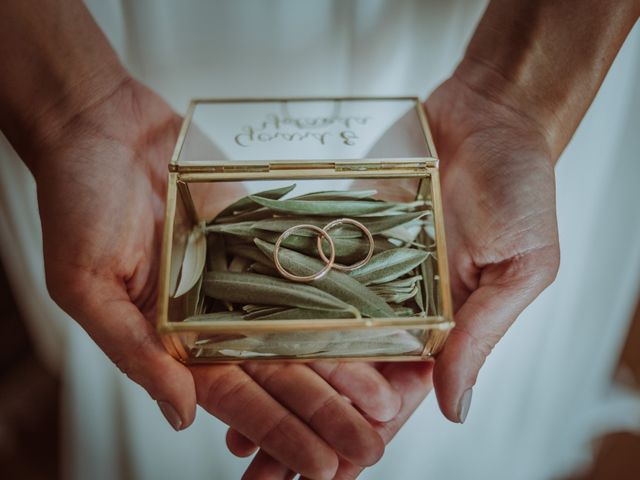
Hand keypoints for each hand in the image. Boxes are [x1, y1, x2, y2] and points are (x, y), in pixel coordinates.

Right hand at [28, 76, 401, 478]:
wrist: (102, 127)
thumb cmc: (76, 200)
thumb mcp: (86, 283)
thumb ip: (133, 350)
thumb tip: (180, 414)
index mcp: (172, 337)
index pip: (233, 396)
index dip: (278, 430)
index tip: (321, 464)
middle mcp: (214, 314)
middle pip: (278, 372)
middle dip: (324, 413)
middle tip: (369, 445)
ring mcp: (242, 277)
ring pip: (300, 331)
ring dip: (341, 367)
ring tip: (385, 400)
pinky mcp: (262, 237)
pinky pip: (305, 272)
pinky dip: (336, 300)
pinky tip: (372, 326)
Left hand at [234, 72, 561, 475]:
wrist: (488, 119)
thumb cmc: (519, 188)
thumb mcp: (517, 268)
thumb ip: (481, 335)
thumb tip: (455, 410)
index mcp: (439, 331)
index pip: (392, 401)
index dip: (357, 440)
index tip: (323, 478)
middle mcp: (393, 311)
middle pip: (341, 382)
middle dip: (304, 426)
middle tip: (259, 468)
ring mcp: (361, 275)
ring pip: (313, 339)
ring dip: (278, 382)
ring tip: (236, 426)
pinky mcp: (337, 235)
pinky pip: (301, 276)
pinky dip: (271, 310)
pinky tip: (237, 340)